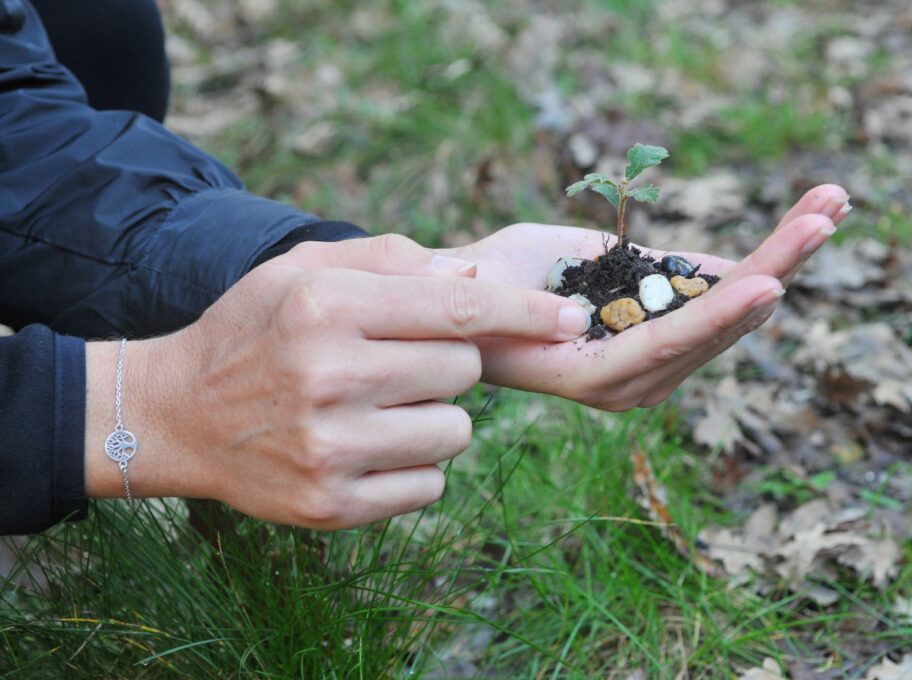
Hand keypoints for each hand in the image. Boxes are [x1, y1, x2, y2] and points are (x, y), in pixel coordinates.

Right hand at [84, 235, 591, 528]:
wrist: (178, 415)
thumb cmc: (255, 330)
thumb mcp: (303, 268)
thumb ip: (391, 258)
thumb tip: (476, 276)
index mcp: (327, 307)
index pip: (458, 308)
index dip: (525, 310)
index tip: (571, 316)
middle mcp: (330, 377)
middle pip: (466, 370)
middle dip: (450, 363)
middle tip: (397, 362)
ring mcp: (331, 449)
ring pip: (457, 431)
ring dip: (437, 416)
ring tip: (380, 405)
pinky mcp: (334, 506)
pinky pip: (432, 483)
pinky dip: (416, 464)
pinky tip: (367, 446)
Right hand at [441, 184, 852, 410]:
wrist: (476, 298)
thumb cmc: (468, 298)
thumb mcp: (483, 301)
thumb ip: (518, 310)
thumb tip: (553, 315)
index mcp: (597, 376)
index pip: (667, 345)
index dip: (717, 315)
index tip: (769, 283)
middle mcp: (641, 370)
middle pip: (720, 322)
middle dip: (774, 266)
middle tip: (825, 217)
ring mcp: (662, 340)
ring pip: (736, 301)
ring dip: (785, 250)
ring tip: (834, 200)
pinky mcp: (669, 309)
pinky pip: (726, 283)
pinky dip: (766, 248)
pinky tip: (813, 217)